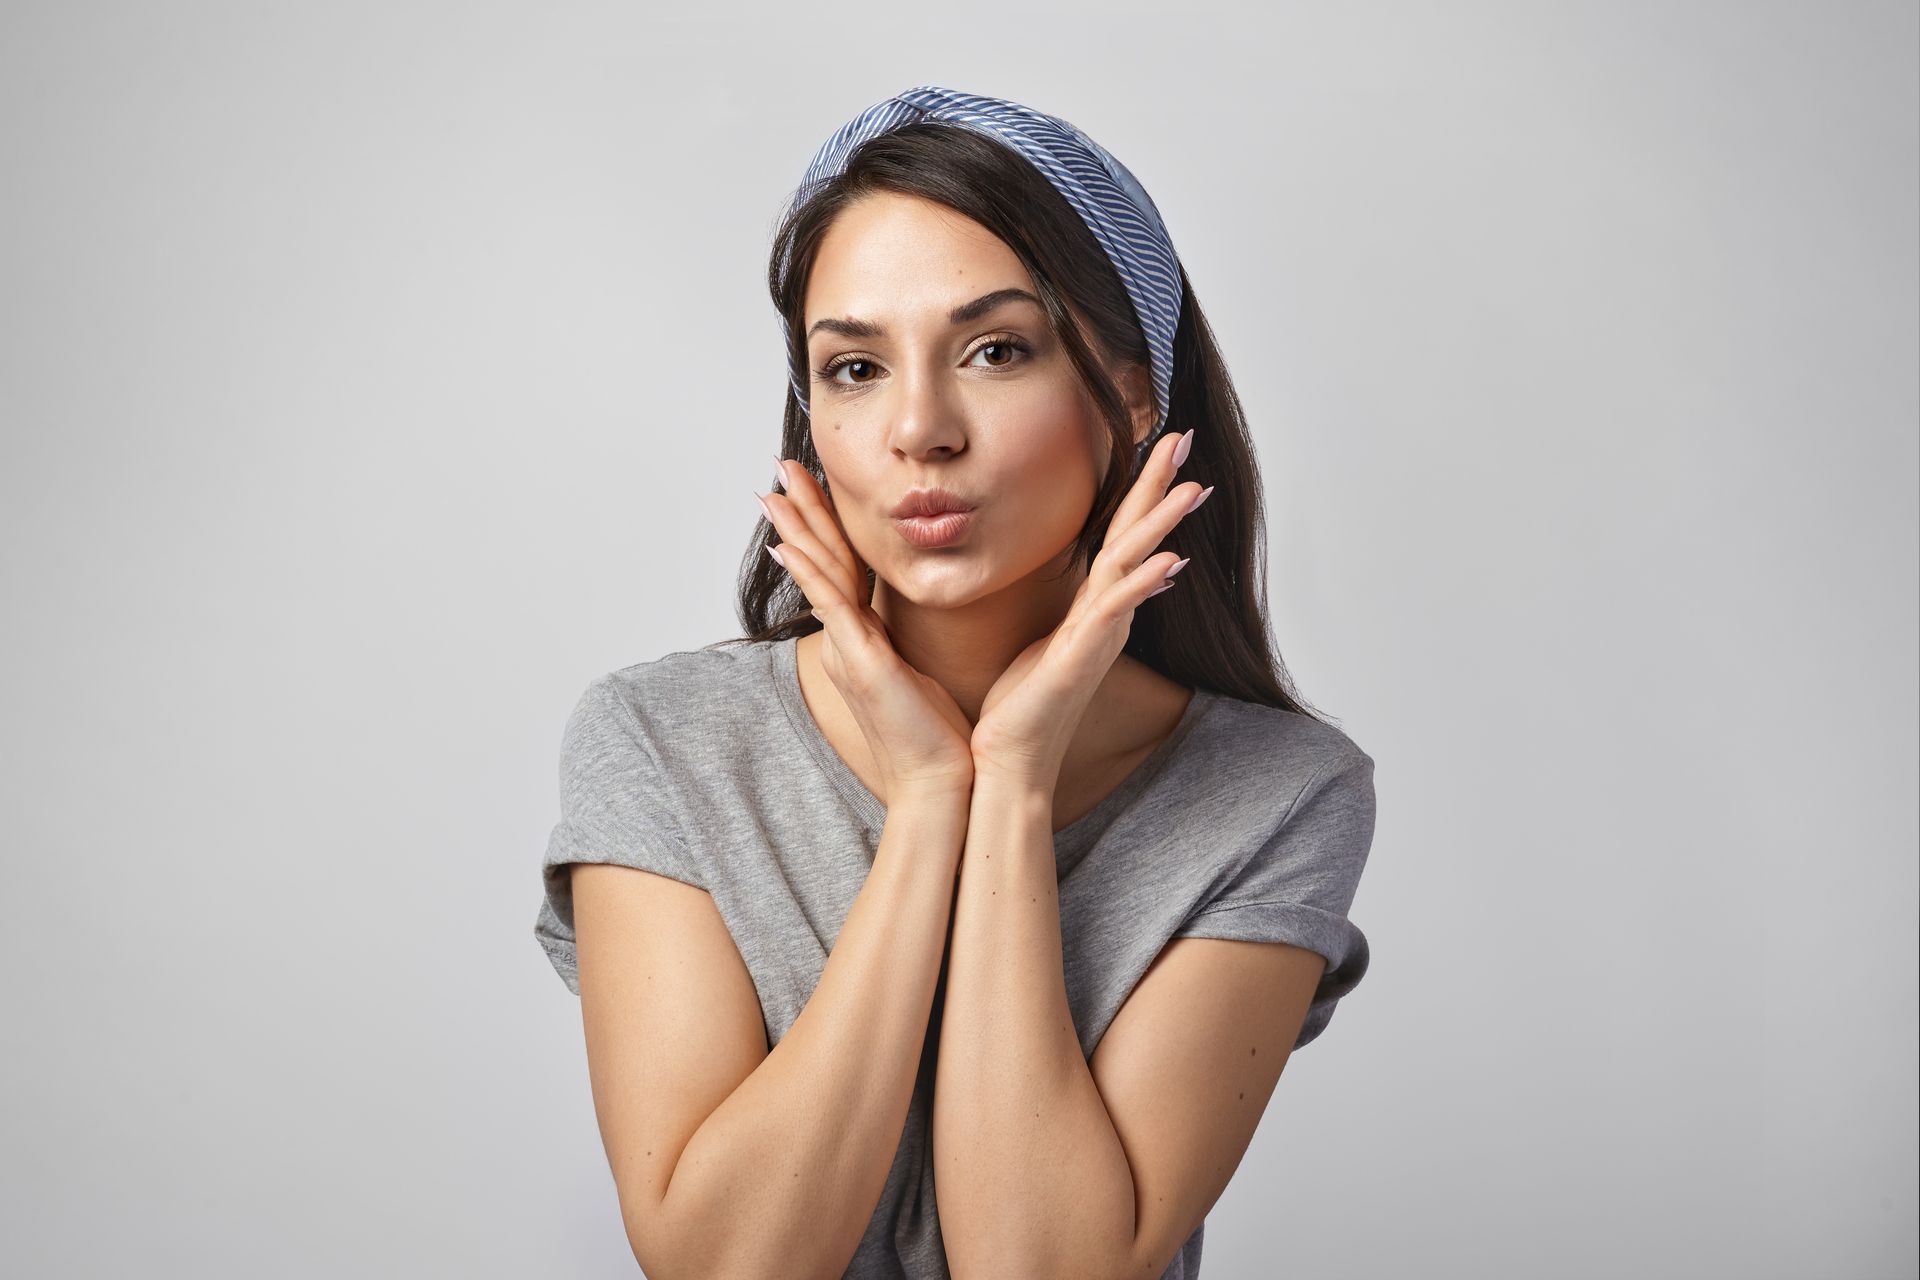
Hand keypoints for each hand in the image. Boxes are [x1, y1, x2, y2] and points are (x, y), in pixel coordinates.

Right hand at [762, 459, 976, 794]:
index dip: (825, 527)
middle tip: (780, 467)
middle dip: (801, 511)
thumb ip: (909, 648)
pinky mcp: (860, 659)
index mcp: (864, 641)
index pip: (842, 569)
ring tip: (773, 489)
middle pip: (822, 560)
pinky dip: (809, 572)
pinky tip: (785, 545)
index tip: (811, 490)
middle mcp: (848, 641)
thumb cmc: (941, 739)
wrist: (944, 783)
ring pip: (819, 573)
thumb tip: (912, 633)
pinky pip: (830, 604)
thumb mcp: (923, 679)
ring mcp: (849, 649)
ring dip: (796, 527)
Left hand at [970, 428, 1207, 788]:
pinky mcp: (1083, 657)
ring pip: (1136, 566)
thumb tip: (1084, 580)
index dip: (1140, 487)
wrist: (1009, 757)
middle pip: (1137, 536)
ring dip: (1162, 525)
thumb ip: (1068, 606)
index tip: (1158, 440)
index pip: (1121, 534)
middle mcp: (1105, 615)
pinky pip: (1116, 612)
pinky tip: (1168, 561)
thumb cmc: (1020, 703)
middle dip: (1159, 485)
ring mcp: (1100, 634)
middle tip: (1182, 434)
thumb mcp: (1042, 638)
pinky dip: (1143, 585)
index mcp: (1093, 606)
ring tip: (1192, 486)